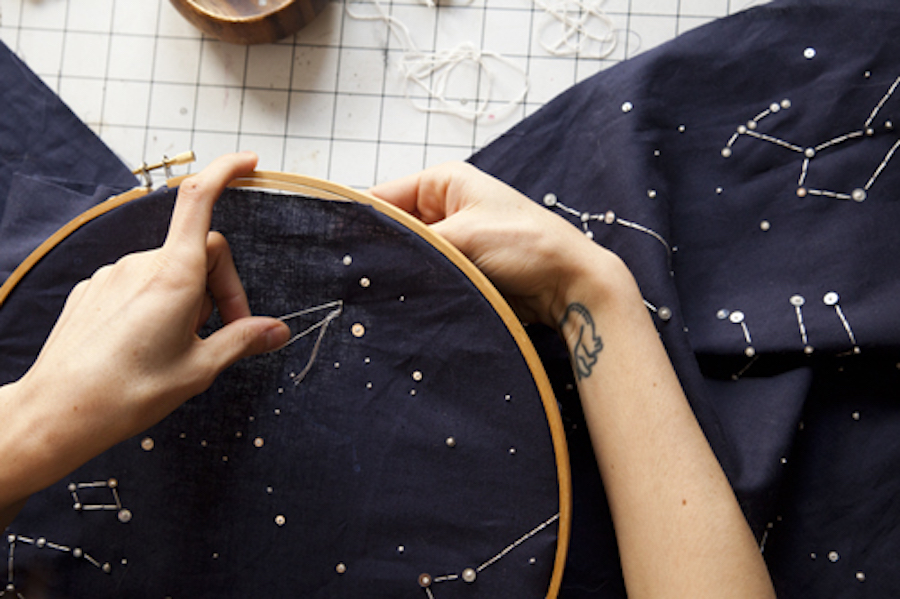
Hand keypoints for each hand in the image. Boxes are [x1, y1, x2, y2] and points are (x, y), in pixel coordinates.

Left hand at [0, 152, 289, 511]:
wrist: (57, 413)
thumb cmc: (129, 393)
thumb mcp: (199, 370)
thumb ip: (242, 341)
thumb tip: (278, 331)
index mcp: (174, 276)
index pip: (200, 200)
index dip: (226, 172)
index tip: (249, 163)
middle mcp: (141, 264)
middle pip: (199, 252)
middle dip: (221, 287)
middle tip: (223, 335)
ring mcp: (113, 275)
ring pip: (168, 271)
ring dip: (188, 300)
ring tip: (179, 350)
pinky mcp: (93, 291)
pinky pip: (137, 284)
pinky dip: (157, 305)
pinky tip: (147, 346)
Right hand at [370, 162, 633, 326]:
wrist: (571, 286)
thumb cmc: (526, 245)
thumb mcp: (462, 239)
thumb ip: (412, 245)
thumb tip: (365, 259)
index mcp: (442, 182)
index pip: (381, 197)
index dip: (357, 223)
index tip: (330, 249)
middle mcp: (443, 207)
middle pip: (392, 229)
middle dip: (377, 252)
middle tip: (347, 279)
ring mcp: (451, 240)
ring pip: (407, 257)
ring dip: (395, 273)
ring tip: (367, 294)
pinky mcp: (460, 271)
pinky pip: (425, 277)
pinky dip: (412, 288)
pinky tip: (394, 303)